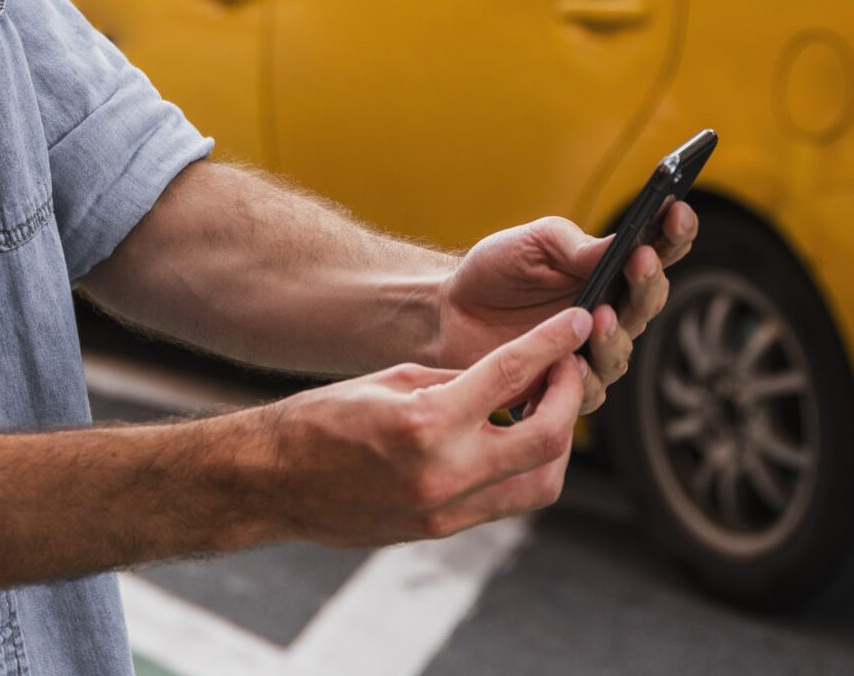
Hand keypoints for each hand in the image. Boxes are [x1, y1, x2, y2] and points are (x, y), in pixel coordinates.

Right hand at [254, 308, 593, 546]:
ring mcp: (445, 511)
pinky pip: (506, 503)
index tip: (578, 322)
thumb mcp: (393, 380)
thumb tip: (512, 379)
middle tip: (569, 369)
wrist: (276, 481)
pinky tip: (517, 440)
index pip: (511, 375)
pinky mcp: (441, 531)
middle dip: (569, 400)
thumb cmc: (324, 417)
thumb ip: (458, 383)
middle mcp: (443, 472)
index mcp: (426, 422)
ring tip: (548, 408)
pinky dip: (525, 470)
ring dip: (557, 444)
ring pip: (540, 484)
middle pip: (547, 440)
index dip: (553, 344)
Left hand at [432, 203, 698, 415]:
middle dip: (648, 281)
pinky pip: (589, 391)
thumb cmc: (497, 269)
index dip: (675, 232)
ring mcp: (591, 352)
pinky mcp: (565, 387)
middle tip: (640, 261)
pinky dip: (583, 378)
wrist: (450, 312)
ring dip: (616, 333)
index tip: (677, 209)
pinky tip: (571, 363)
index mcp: (611, 269)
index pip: (658, 250)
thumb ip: (573, 244)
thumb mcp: (532, 242)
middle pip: (649, 302)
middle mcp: (612, 311)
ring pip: (622, 351)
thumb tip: (619, 246)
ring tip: (599, 315)